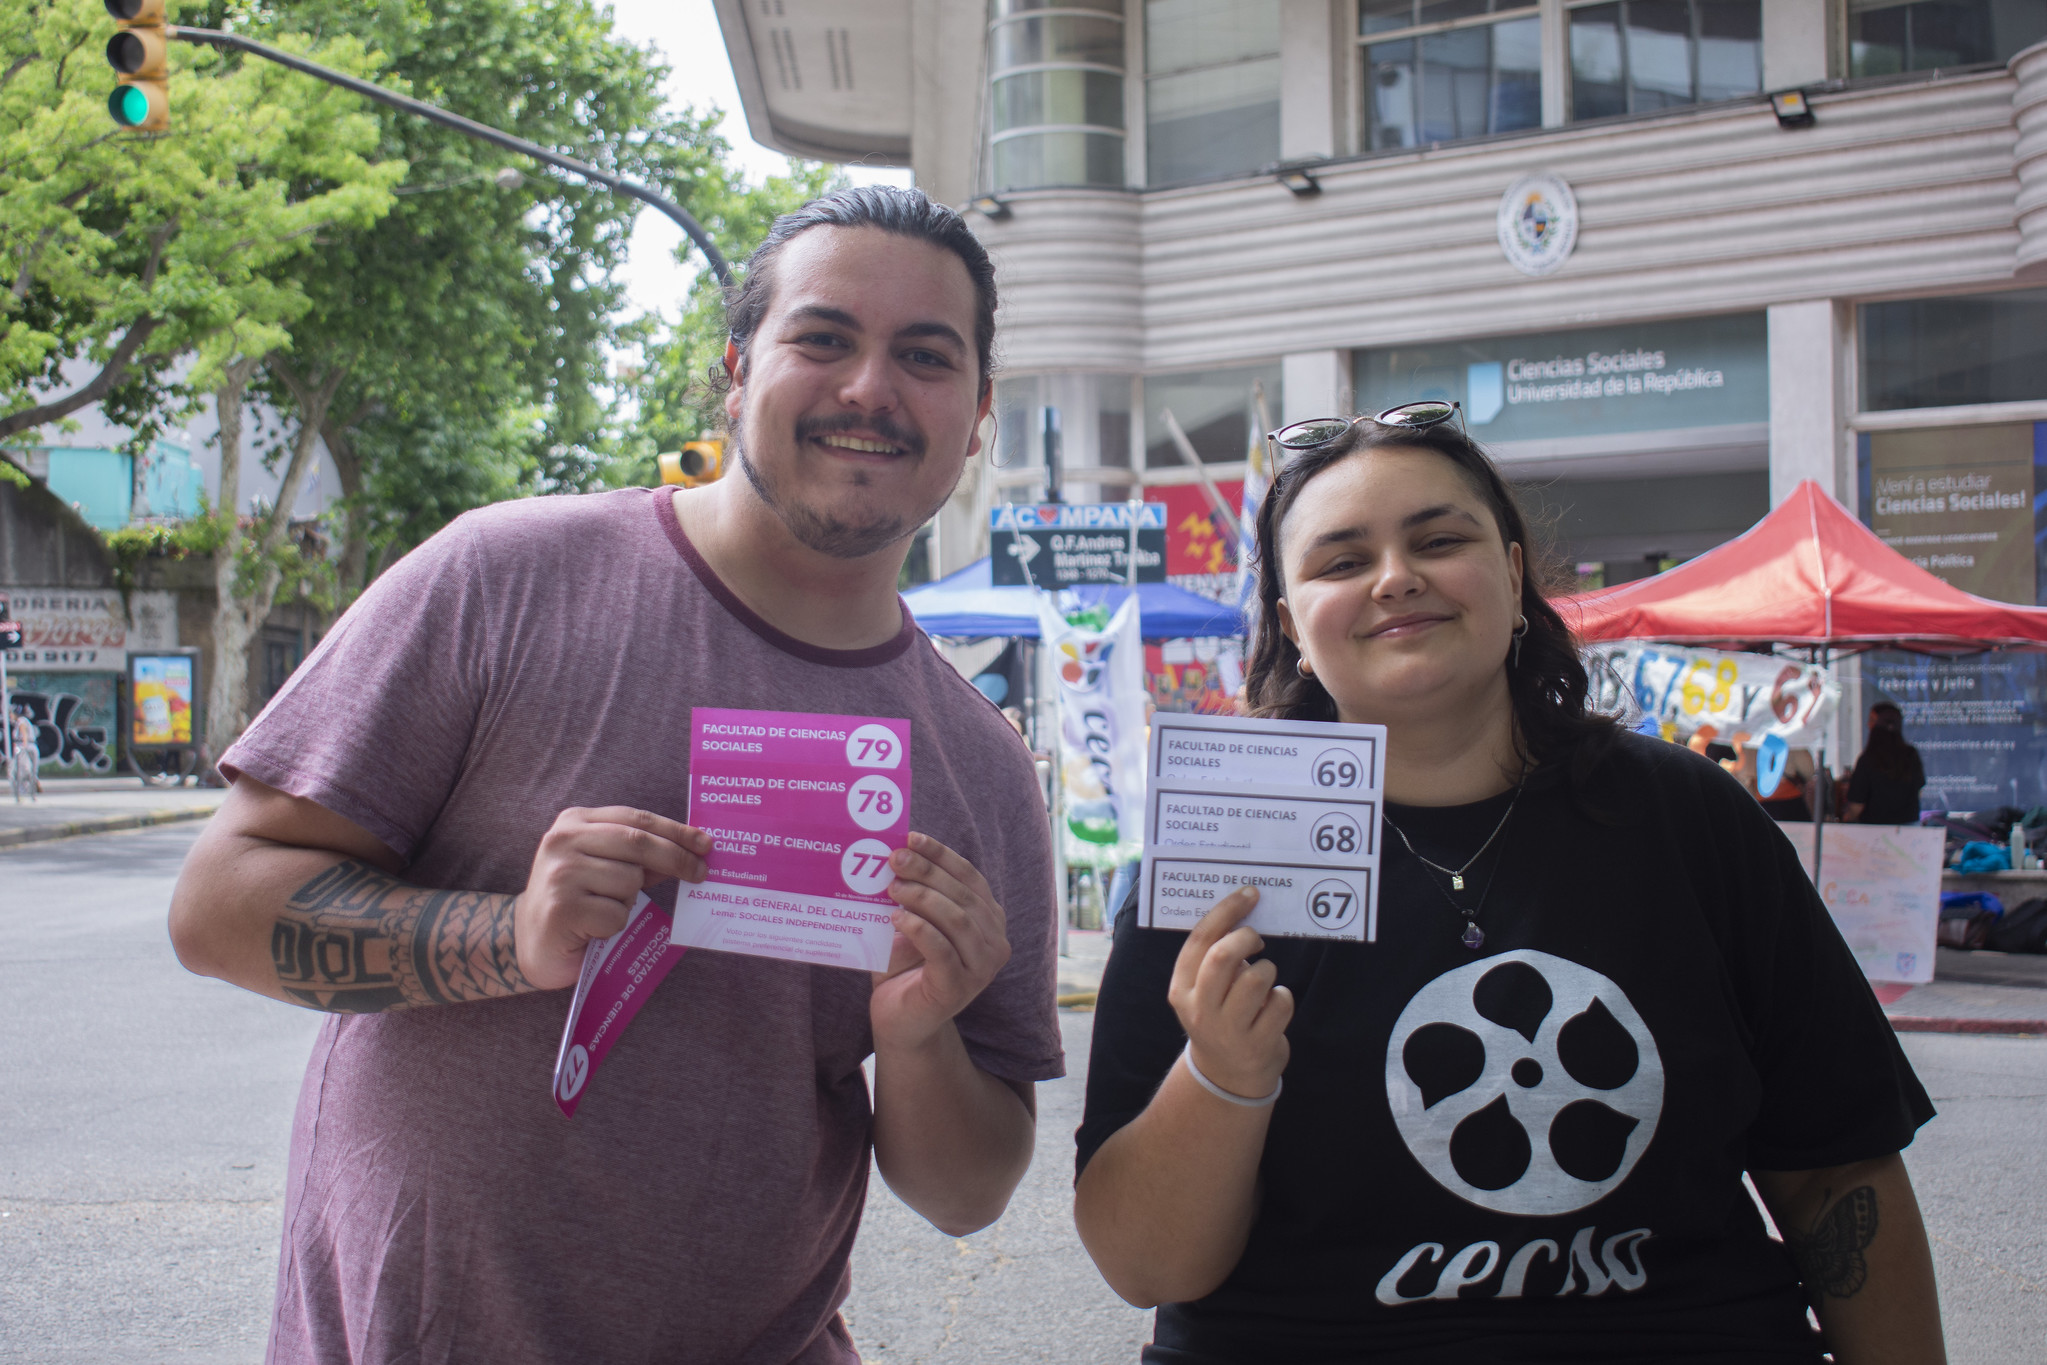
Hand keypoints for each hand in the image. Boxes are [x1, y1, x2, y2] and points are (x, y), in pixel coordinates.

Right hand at [514, 807, 710, 989]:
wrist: (528, 941)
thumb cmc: (576, 900)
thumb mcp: (604, 866)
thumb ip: (638, 856)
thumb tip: (690, 851)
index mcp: (574, 822)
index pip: (635, 819)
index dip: (675, 830)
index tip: (705, 843)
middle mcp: (563, 841)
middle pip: (637, 843)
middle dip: (676, 858)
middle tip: (700, 873)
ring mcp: (560, 874)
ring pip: (629, 881)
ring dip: (629, 901)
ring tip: (603, 909)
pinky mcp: (563, 909)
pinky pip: (616, 915)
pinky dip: (614, 926)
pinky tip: (592, 929)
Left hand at [872, 832, 1011, 1051]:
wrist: (900, 1020)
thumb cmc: (904, 967)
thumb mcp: (911, 923)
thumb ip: (911, 895)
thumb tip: (895, 855)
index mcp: (988, 920)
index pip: (970, 878)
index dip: (942, 855)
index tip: (912, 838)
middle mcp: (994, 942)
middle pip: (964, 896)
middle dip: (928, 872)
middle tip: (895, 859)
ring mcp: (981, 968)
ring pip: (958, 920)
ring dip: (923, 898)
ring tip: (893, 887)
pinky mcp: (959, 988)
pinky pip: (942, 950)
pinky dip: (919, 929)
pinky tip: (896, 918)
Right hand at [1169, 888, 1292, 1099]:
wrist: (1228, 1075)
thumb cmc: (1221, 1016)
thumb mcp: (1204, 991)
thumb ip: (1215, 958)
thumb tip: (1244, 913)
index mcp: (1182, 989)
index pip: (1200, 940)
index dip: (1227, 911)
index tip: (1249, 894)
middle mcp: (1201, 1010)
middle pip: (1224, 956)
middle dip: (1247, 938)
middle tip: (1257, 940)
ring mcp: (1229, 1030)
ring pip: (1258, 977)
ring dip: (1268, 971)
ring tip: (1263, 982)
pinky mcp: (1257, 1044)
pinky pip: (1281, 1002)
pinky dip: (1282, 998)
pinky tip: (1272, 1008)